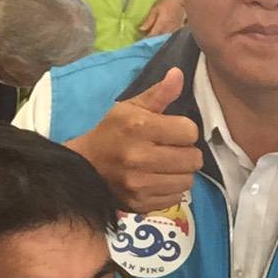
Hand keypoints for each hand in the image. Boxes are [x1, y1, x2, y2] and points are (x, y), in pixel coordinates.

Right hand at [66, 67, 201, 212]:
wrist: (84, 167)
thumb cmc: (111, 133)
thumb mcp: (130, 108)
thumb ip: (159, 93)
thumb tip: (178, 73)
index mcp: (139, 128)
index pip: (190, 131)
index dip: (184, 130)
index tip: (172, 131)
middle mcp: (140, 157)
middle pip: (193, 159)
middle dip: (187, 153)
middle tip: (172, 150)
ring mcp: (140, 184)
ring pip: (187, 181)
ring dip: (181, 173)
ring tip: (166, 166)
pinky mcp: (141, 204)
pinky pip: (176, 198)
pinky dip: (171, 189)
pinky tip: (158, 180)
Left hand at [139, 0, 185, 36]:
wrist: (180, 1)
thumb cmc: (166, 4)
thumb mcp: (155, 10)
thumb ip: (149, 21)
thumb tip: (142, 29)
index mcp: (161, 25)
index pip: (152, 35)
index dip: (147, 38)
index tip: (143, 38)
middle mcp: (167, 30)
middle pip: (158, 38)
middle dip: (152, 39)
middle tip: (147, 37)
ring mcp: (173, 31)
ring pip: (164, 38)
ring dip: (158, 38)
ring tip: (154, 36)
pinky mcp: (177, 30)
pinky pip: (169, 36)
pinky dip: (164, 36)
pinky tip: (162, 34)